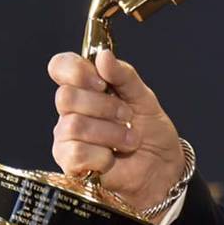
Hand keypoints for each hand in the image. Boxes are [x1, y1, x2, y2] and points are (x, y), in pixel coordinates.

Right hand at [48, 49, 183, 217]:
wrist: (162, 168)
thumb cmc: (150, 131)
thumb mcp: (144, 97)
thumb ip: (124, 76)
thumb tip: (104, 56)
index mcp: (86, 89)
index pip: (61, 67)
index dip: (76, 70)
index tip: (101, 81)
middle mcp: (71, 112)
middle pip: (66, 97)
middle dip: (105, 106)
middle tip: (127, 116)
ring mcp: (67, 138)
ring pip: (73, 126)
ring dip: (111, 133)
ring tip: (129, 140)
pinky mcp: (70, 164)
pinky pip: (76, 153)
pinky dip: (103, 155)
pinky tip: (114, 157)